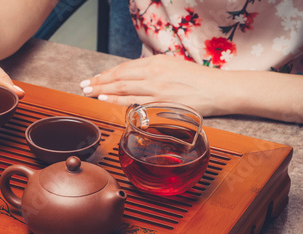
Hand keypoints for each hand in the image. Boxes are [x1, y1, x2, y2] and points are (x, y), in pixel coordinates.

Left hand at [79, 55, 227, 116]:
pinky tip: (105, 100)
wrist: (219, 89)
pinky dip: (117, 100)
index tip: (94, 79)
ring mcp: (157, 88)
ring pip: (123, 88)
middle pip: (119, 77)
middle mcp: (154, 73)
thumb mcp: (173, 67)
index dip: (106, 74)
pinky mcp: (162, 103)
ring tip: (88, 93)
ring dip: (103, 90)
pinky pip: (134, 102)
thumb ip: (153, 71)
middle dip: (99, 81)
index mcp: (157, 62)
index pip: (125, 68)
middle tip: (83, 85)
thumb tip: (135, 78)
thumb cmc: (197, 80)